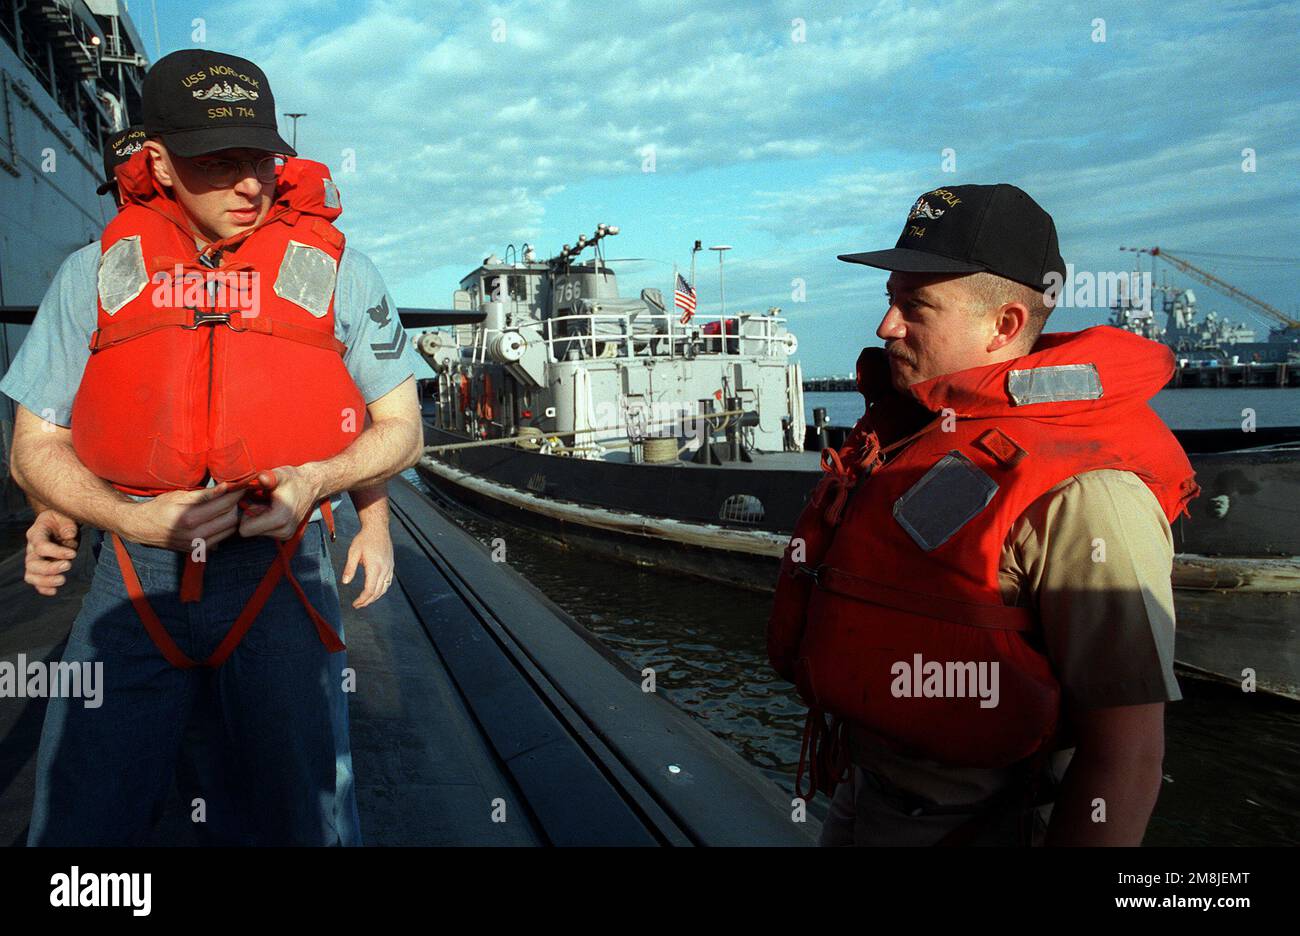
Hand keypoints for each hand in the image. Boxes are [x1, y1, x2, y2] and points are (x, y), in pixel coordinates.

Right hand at [24, 510, 78, 596]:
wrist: (59, 524)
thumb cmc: (62, 520)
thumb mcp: (65, 516)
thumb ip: (68, 524)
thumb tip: (69, 535)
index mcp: (36, 533)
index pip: (40, 546)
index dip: (56, 551)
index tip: (73, 553)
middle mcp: (32, 548)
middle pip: (32, 563)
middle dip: (50, 568)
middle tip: (68, 565)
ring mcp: (34, 559)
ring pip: (31, 574)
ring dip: (45, 581)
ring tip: (62, 580)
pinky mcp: (40, 568)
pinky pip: (35, 581)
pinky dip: (43, 588)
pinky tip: (54, 591)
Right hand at [122, 483, 244, 551]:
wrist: (143, 528)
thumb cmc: (160, 507)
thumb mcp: (179, 495)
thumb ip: (204, 494)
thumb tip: (226, 487)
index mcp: (189, 519)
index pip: (225, 505)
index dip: (235, 494)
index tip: (240, 486)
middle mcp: (195, 535)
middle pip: (231, 519)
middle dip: (235, 505)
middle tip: (231, 496)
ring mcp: (198, 546)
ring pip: (230, 530)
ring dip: (232, 517)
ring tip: (225, 506)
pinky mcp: (199, 551)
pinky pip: (222, 539)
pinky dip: (224, 528)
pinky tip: (218, 519)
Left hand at [237, 465, 320, 540]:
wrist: (311, 486)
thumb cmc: (294, 480)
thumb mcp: (280, 475)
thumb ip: (269, 477)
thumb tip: (261, 477)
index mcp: (280, 519)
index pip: (245, 530)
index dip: (244, 514)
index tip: (252, 502)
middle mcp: (284, 531)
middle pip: (250, 531)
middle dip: (251, 516)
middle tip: (261, 501)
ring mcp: (286, 534)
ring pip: (257, 532)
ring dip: (258, 518)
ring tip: (267, 504)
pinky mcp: (286, 535)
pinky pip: (265, 531)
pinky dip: (264, 521)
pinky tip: (272, 509)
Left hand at [341, 521, 394, 607]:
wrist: (378, 528)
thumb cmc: (364, 539)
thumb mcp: (353, 552)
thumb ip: (350, 568)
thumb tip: (345, 582)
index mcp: (375, 567)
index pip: (370, 589)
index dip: (362, 599)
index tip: (355, 604)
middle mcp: (384, 569)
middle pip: (378, 592)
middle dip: (368, 601)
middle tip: (358, 605)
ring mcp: (389, 567)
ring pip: (384, 588)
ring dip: (375, 597)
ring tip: (366, 601)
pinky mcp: (391, 565)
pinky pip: (388, 582)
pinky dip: (382, 590)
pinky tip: (376, 591)